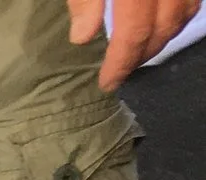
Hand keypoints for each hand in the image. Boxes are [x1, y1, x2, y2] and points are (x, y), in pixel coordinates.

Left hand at [72, 0, 197, 84]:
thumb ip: (85, 0)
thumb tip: (82, 37)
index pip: (134, 32)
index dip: (121, 62)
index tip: (107, 83)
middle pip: (164, 27)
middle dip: (142, 56)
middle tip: (120, 72)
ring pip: (184, 13)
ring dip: (162, 38)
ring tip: (137, 54)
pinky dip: (177, 16)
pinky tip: (158, 25)